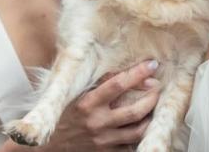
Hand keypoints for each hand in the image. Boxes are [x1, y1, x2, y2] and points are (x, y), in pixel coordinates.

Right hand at [42, 60, 160, 150]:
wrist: (51, 147)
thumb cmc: (65, 115)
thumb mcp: (76, 94)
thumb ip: (99, 82)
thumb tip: (125, 70)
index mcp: (88, 103)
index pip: (118, 85)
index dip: (137, 73)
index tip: (151, 64)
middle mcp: (97, 123)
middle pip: (134, 111)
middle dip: (151, 98)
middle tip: (158, 88)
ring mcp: (103, 141)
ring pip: (138, 131)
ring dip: (150, 117)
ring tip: (154, 107)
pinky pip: (131, 145)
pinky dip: (141, 135)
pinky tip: (144, 124)